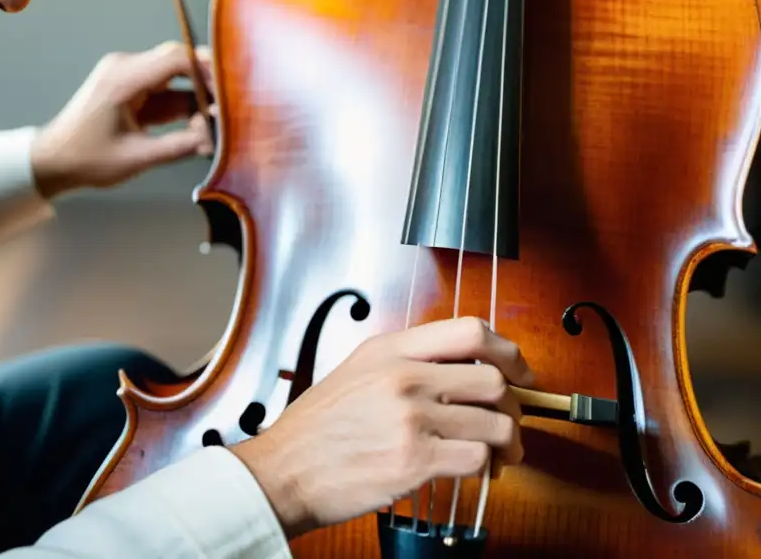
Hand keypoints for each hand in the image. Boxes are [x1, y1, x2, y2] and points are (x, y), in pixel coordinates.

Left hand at [31, 41, 213, 197]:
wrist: (54, 160)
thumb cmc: (87, 159)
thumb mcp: (136, 158)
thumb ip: (177, 146)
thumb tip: (212, 140)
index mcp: (123, 79)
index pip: (175, 59)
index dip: (207, 71)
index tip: (231, 90)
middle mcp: (126, 68)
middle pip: (178, 61)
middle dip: (207, 82)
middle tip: (232, 106)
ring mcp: (128, 76)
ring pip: (176, 76)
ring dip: (197, 96)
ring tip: (218, 122)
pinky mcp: (132, 89)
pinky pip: (167, 89)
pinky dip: (184, 104)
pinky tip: (200, 124)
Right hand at [231, 317, 534, 538]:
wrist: (285, 470)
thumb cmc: (317, 428)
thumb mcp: (356, 371)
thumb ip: (405, 361)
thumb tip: (463, 368)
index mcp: (391, 349)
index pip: (471, 332)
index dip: (508, 352)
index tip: (518, 371)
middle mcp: (403, 377)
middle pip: (493, 380)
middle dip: (512, 406)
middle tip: (508, 422)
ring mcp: (410, 418)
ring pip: (495, 423)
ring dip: (508, 443)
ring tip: (500, 454)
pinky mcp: (415, 460)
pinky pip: (479, 458)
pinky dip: (487, 468)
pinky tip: (477, 471)